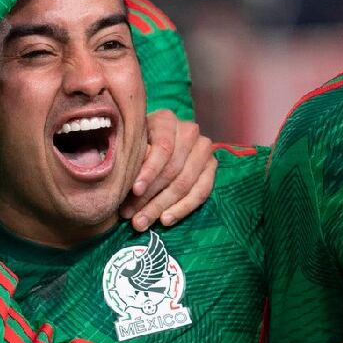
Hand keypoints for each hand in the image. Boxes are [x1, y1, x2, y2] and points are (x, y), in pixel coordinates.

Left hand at [121, 110, 216, 231]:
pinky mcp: (211, 167)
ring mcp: (204, 149)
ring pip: (186, 184)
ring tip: (142, 222)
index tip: (135, 191)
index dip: (149, 171)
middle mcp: (190, 131)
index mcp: (166, 120)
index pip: (163, 148)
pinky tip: (165, 220)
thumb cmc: (137, 145)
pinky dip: (182, 209)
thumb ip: (134, 159)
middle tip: (131, 216)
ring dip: (162, 207)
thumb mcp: (131, 146)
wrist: (155, 142)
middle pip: (173, 169)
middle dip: (151, 196)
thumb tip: (131, 183)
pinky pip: (202, 192)